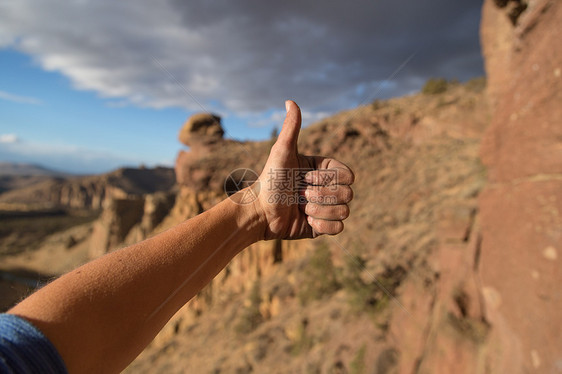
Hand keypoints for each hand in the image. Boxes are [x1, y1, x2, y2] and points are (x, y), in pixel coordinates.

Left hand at [252, 100, 353, 239]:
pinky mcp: (322, 226)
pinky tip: (306, 221)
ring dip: (321, 210)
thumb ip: (291, 128)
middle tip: (299, 195)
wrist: (259, 212)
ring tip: (301, 208)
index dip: (329, 178)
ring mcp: (326, 207)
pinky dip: (323, 225)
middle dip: (321, 196)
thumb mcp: (281, 153)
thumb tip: (290, 101)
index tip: (306, 177)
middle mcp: (327, 188)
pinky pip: (339, 228)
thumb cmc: (269, 181)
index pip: (347, 174)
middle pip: (348, 194)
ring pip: (345, 211)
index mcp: (323, 170)